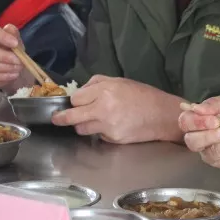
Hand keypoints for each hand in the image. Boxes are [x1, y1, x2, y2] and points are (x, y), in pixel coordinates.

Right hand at [0, 22, 29, 90]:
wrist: (1, 60)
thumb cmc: (5, 46)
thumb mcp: (11, 37)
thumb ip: (12, 33)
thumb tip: (11, 32)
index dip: (2, 37)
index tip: (15, 43)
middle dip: (4, 57)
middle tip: (18, 61)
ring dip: (4, 69)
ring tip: (17, 69)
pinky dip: (0, 78)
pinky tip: (11, 76)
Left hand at [52, 76, 183, 143]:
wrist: (162, 115)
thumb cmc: (143, 96)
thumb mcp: (120, 81)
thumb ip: (97, 83)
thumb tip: (80, 92)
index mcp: (105, 90)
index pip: (76, 99)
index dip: (75, 101)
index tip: (74, 103)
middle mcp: (104, 108)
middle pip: (72, 116)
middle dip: (62, 118)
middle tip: (56, 119)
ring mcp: (108, 125)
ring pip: (82, 129)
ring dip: (83, 126)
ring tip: (95, 121)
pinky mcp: (113, 138)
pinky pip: (98, 136)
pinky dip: (101, 132)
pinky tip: (113, 126)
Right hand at [179, 95, 219, 169]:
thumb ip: (215, 104)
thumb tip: (197, 108)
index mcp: (198, 121)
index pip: (185, 122)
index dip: (196, 122)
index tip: (213, 119)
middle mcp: (200, 138)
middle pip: (191, 141)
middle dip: (206, 135)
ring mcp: (210, 153)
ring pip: (209, 151)